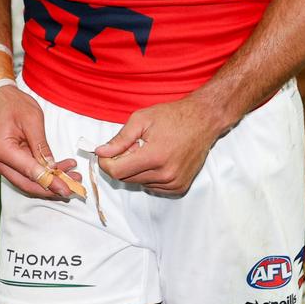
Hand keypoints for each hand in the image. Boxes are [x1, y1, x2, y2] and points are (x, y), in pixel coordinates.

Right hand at [0, 85, 81, 197]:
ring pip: (27, 180)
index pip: (30, 172)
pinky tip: (59, 168)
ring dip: (49, 181)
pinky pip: (25, 172)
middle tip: (74, 186)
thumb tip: (52, 166)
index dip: (51, 183)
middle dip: (52, 187)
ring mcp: (0, 163)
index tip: (67, 189)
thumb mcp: (32, 119)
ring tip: (72, 175)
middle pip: (27, 183)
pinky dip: (42, 173)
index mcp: (2, 150)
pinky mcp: (6, 161)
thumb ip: (41, 145)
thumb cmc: (12, 104)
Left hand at [96, 96, 219, 195]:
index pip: (118, 172)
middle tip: (132, 145)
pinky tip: (158, 159)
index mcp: (154, 157)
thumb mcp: (142, 119)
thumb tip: (101, 153)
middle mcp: (165, 175)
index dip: (106, 163)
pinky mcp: (180, 187)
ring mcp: (174, 183)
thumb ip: (120, 139)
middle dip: (123, 163)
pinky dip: (150, 175)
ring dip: (137, 170)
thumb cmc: (173, 116)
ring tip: (148, 150)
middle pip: (127, 179)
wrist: (203, 120)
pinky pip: (154, 187)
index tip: (104, 154)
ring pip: (140, 183)